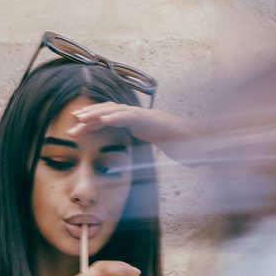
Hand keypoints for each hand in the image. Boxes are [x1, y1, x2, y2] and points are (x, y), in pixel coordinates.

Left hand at [67, 103, 200, 160]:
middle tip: (71, 126)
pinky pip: (132, 115)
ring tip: (80, 119)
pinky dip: (117, 115)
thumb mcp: (158, 151)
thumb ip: (145, 151)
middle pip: (109, 112)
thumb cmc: (185, 148)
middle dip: (89, 118)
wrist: (204, 145)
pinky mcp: (153, 118)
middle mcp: (140, 116)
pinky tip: (104, 119)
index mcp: (139, 124)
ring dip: (97, 114)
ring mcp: (146, 115)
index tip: (77, 130)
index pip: (111, 121)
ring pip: (116, 110)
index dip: (93, 123)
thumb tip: (136, 165)